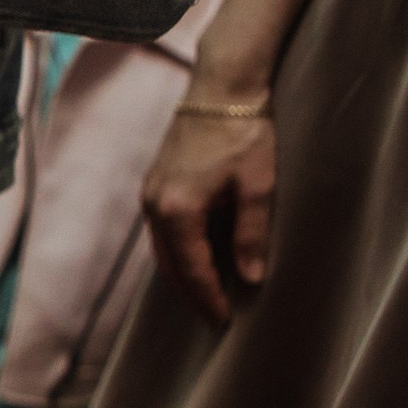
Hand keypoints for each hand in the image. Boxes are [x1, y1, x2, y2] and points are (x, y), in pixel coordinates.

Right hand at [142, 101, 276, 324]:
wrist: (221, 87)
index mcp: (178, 211)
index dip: (209, 298)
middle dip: (192, 291)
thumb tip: (250, 277)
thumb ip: (251, 235)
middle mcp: (154, 207)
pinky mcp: (154, 183)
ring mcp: (150, 194)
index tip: (223, 320)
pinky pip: (160, 230)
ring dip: (182, 271)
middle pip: (169, 265)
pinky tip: (196, 253)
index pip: (193, 269)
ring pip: (161, 249)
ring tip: (207, 288)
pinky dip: (176, 249)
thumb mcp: (257, 187)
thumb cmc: (242, 133)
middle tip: (214, 313)